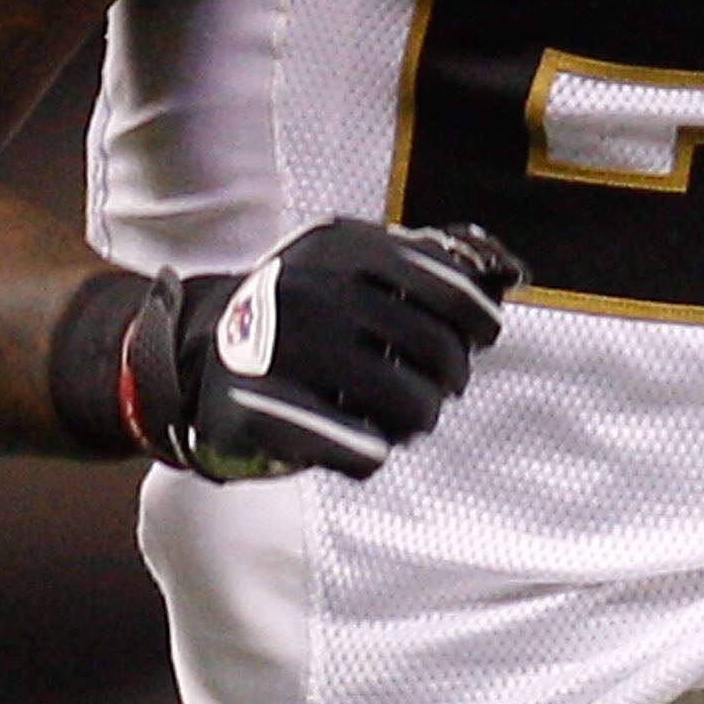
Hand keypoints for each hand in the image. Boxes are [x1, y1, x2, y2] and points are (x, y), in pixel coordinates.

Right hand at [118, 220, 519, 480]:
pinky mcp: (261, 412)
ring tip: (398, 420)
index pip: (447, 284)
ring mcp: (284, 350)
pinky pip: (362, 453)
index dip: (477, 318)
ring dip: (416, 422)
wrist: (193, 353)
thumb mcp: (349, 266)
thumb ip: (426, 261)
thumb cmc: (299, 313)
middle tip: (433, 389)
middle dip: (448, 379)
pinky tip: (360, 444)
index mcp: (341, 249)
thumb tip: (511, 270)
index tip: (481, 338)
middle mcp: (313, 291)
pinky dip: (370, 454)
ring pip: (410, 407)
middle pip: (437, 352)